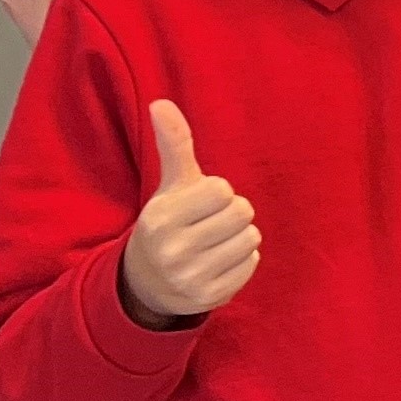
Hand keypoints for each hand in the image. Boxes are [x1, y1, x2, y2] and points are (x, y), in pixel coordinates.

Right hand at [118, 101, 260, 329]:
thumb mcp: (170, 185)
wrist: (149, 282)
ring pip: (251, 238)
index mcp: (161, 217)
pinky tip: (218, 263)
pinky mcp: (208, 297)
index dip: (218, 193)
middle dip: (232, 214)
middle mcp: (172, 249)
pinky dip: (242, 260)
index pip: (222, 190)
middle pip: (242, 214)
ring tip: (213, 243)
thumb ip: (173, 145)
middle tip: (209, 225)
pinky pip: (251, 264)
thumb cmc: (170, 222)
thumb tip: (161, 102)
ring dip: (240, 237)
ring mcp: (189, 277)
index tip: (200, 204)